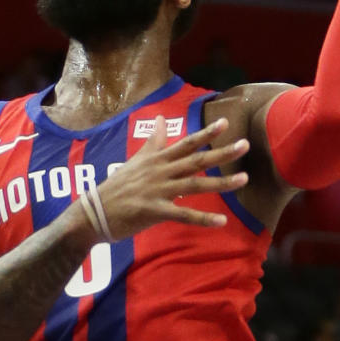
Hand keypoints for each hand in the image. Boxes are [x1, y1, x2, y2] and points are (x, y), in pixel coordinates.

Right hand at [93, 115, 248, 238]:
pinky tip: (221, 221)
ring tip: (243, 179)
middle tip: (245, 145)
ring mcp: (158, 191)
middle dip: (221, 153)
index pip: (186, 143)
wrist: (94, 212)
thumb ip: (154, 142)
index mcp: (157, 160)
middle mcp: (160, 172)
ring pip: (195, 185)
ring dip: (221, 183)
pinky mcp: (155, 211)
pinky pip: (184, 215)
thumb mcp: (136, 161)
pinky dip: (203, 218)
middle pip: (196, 161)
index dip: (206, 134)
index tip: (226, 123)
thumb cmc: (117, 187)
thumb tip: (163, 119)